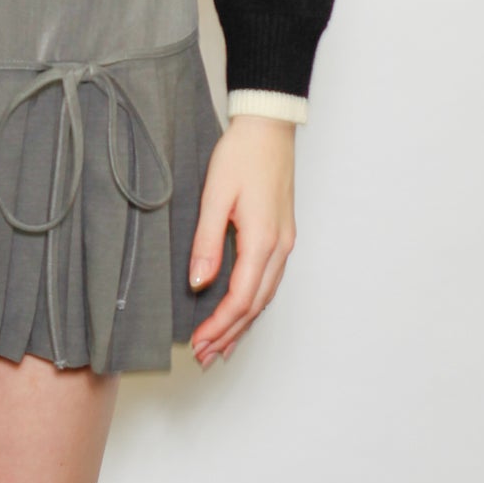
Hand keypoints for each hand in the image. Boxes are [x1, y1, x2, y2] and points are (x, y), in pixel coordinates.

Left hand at [187, 114, 296, 368]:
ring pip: (265, 296)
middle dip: (231, 334)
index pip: (240, 298)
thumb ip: (206, 241)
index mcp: (263, 240)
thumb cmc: (241, 154)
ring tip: (221, 346)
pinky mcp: (282, 234)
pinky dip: (253, 303)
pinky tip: (241, 311)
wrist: (269, 125)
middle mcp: (279, 247)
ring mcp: (284, 241)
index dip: (219, 326)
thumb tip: (199, 282)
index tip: (198, 343)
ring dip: (243, 323)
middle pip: (255, 305)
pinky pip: (269, 280)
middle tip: (206, 357)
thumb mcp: (215, 194)